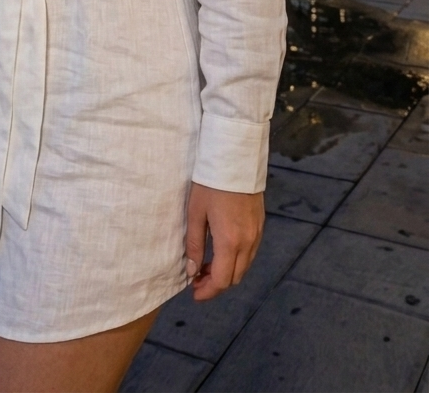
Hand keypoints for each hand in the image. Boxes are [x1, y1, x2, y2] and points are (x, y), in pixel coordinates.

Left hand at [185, 183, 263, 301]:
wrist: (235, 159)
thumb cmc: (210, 184)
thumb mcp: (195, 213)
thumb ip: (194, 245)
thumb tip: (191, 271)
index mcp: (229, 242)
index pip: (221, 280)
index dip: (207, 291)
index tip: (194, 293)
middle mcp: (248, 242)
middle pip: (235, 278)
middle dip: (216, 284)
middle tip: (196, 278)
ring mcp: (257, 234)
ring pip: (244, 267)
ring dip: (227, 272)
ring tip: (206, 265)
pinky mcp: (260, 225)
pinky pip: (250, 253)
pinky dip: (236, 260)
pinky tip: (222, 251)